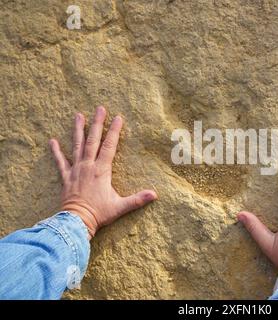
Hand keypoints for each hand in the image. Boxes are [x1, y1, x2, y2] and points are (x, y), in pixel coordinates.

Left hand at [49, 107, 157, 238]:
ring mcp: (76, 170)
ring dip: (78, 130)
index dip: (114, 131)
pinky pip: (60, 162)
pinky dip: (56, 151)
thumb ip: (137, 200)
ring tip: (78, 115)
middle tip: (100, 108)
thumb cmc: (99, 214)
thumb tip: (155, 195)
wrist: (76, 222)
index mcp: (102, 170)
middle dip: (97, 124)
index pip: (109, 146)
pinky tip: (52, 141)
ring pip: (77, 146)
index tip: (118, 117)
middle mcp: (88, 166)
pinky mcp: (66, 177)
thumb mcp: (120, 207)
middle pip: (93, 140)